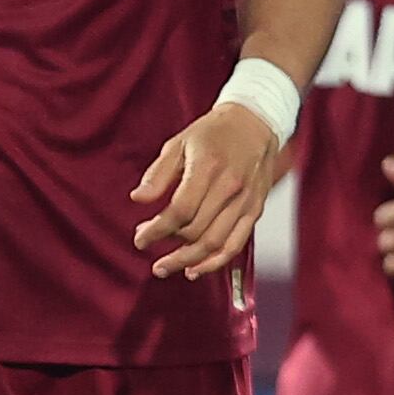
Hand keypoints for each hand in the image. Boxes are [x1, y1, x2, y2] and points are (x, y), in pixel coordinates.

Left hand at [129, 91, 293, 280]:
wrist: (255, 124)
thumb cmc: (211, 133)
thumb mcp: (177, 144)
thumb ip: (157, 174)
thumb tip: (138, 199)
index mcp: (208, 168)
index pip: (180, 211)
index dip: (157, 230)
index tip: (140, 238)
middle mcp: (230, 187)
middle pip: (197, 230)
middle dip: (167, 245)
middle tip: (146, 248)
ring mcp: (246, 201)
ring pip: (216, 243)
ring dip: (188, 260)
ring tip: (164, 268)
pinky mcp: (255, 210)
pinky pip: (237, 243)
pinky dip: (216, 261)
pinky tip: (195, 269)